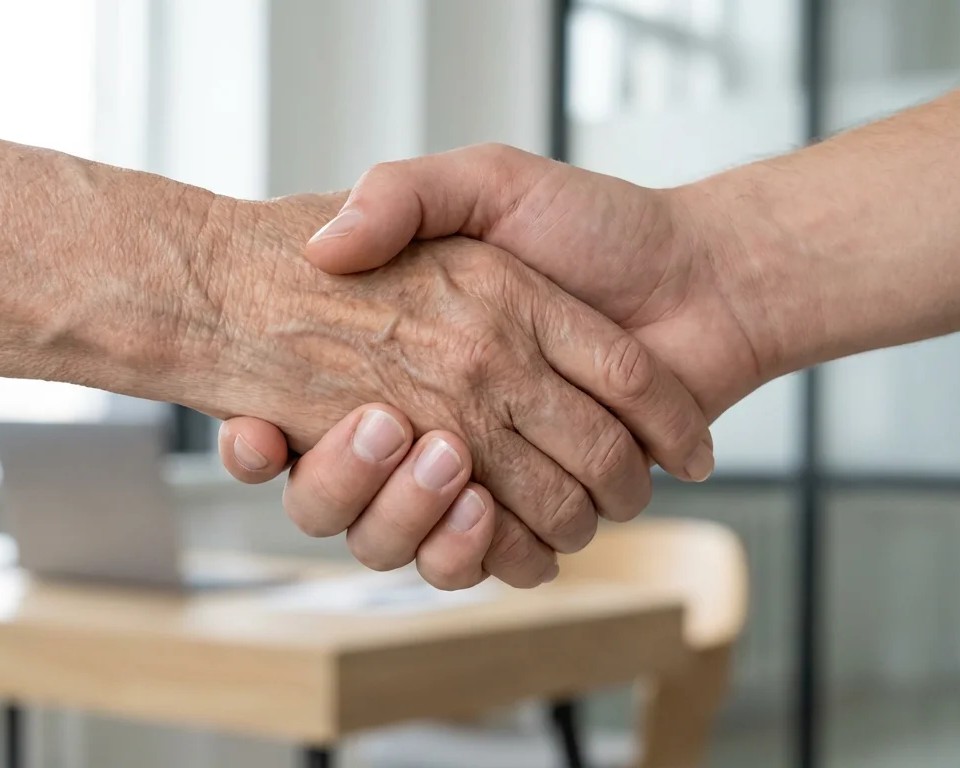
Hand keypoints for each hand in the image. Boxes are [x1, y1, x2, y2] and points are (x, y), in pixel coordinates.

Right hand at [190, 192, 710, 586]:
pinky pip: (487, 562)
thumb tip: (320, 249)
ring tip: (452, 459)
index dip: (259, 446)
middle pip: (342, 500)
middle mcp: (429, 420)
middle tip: (386, 426)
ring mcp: (484, 474)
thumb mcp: (487, 180)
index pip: (297, 421)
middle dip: (345, 483)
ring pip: (405, 541)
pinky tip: (486, 508)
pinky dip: (484, 552)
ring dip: (413, 518)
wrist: (704, 278)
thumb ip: (401, 194)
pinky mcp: (541, 513)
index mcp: (402, 357)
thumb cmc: (598, 223)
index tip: (255, 435)